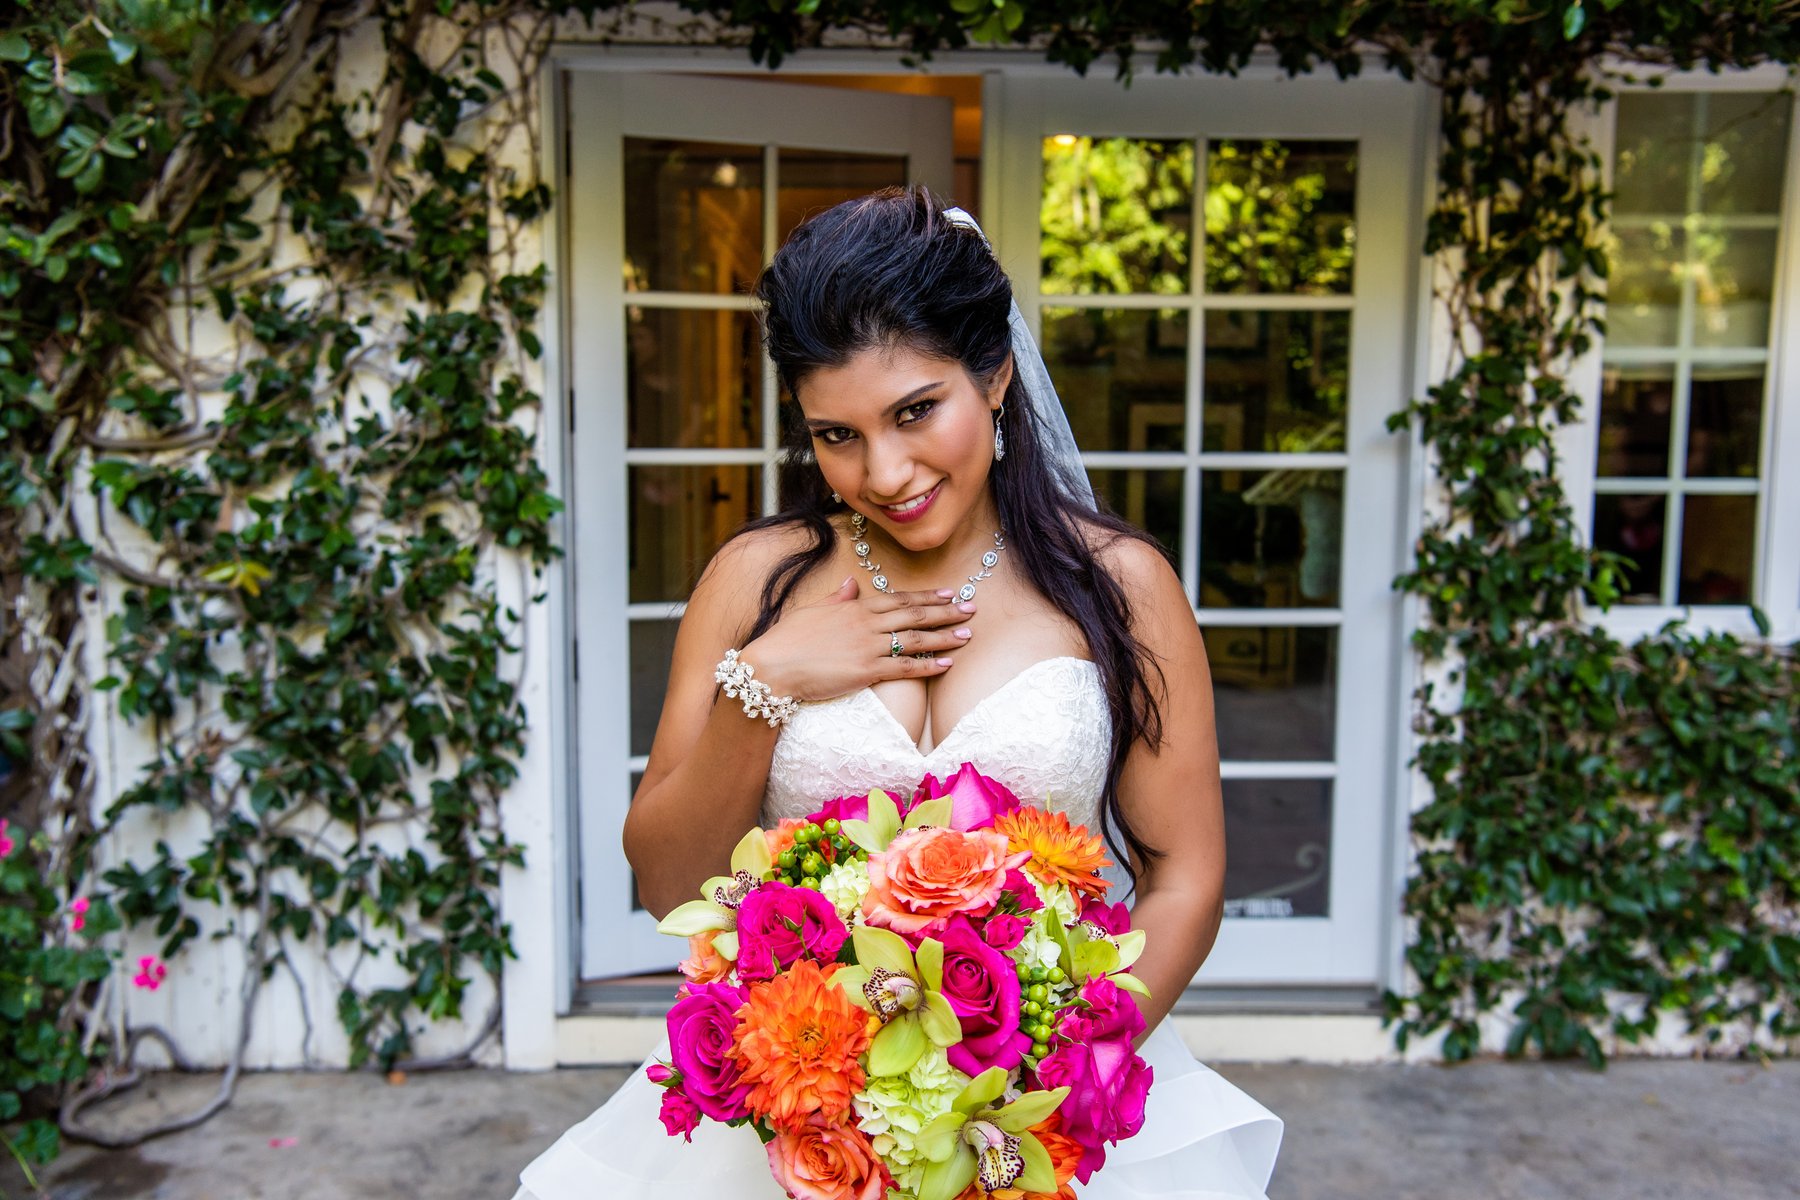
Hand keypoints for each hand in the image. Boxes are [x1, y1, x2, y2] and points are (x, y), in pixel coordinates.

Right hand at [739, 576, 973, 700]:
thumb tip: (850, 584)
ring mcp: (867, 647)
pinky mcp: (866, 671)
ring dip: (944, 636)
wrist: (772, 667)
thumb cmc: (786, 641)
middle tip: (971, 608)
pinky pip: (905, 668)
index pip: (898, 600)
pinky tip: (947, 664)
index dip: (926, 597)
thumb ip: (836, 598)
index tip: (948, 594)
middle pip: (914, 615)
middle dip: (945, 611)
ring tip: (967, 634)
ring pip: (915, 639)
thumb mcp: (812, 611)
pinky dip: (928, 665)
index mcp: (854, 608)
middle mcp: (865, 624)